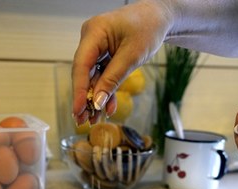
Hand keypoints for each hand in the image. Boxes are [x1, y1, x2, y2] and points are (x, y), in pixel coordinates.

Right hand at [72, 0, 171, 124]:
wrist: (158, 18)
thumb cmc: (148, 28)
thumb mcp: (132, 56)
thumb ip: (113, 79)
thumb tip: (97, 102)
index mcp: (94, 32)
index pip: (81, 64)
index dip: (79, 90)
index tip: (78, 109)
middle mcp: (90, 38)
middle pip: (83, 72)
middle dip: (85, 97)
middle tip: (83, 120)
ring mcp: (95, 46)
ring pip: (91, 76)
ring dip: (95, 97)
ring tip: (94, 119)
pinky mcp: (102, 53)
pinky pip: (100, 74)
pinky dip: (105, 89)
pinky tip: (106, 106)